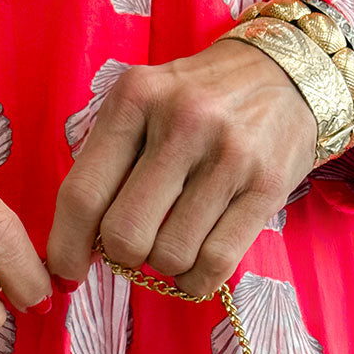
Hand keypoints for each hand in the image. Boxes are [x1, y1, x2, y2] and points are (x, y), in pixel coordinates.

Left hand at [46, 39, 316, 295]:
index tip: (66, 272)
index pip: (82, 194)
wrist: (286, 74)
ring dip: (164, 265)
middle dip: (123, 255)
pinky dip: (196, 279)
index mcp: (136, 98)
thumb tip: (75, 248)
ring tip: (174, 239)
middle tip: (135, 244)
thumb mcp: (144, 103)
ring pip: (169, 255)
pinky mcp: (266, 187)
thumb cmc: (199, 99)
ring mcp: (228, 156)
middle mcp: (182, 122)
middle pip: (124, 235)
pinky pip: (215, 264)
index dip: (66, 247)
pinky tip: (195, 263)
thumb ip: (107, 163)